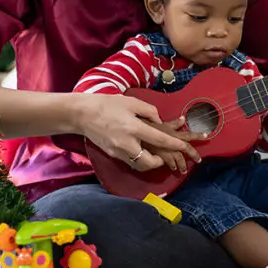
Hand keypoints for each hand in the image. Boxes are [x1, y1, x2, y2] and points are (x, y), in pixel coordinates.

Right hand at [75, 94, 205, 170]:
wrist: (82, 114)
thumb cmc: (108, 104)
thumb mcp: (132, 102)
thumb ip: (149, 111)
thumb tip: (159, 121)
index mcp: (134, 128)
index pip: (159, 140)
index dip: (175, 144)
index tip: (185, 147)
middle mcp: (127, 143)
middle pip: (150, 162)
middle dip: (160, 162)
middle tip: (164, 156)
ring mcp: (118, 151)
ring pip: (139, 165)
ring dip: (150, 163)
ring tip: (154, 156)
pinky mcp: (112, 154)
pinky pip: (130, 162)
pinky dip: (138, 160)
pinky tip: (140, 152)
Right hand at [144, 117, 202, 173]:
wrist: (135, 132)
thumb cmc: (149, 125)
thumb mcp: (163, 123)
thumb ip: (174, 123)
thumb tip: (183, 119)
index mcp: (173, 133)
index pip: (189, 134)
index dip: (198, 135)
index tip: (207, 136)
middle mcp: (172, 141)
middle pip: (186, 148)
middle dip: (193, 155)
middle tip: (199, 160)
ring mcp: (166, 149)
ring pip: (178, 158)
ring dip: (182, 164)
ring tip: (184, 170)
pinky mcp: (159, 155)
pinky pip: (168, 162)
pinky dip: (171, 165)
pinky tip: (173, 168)